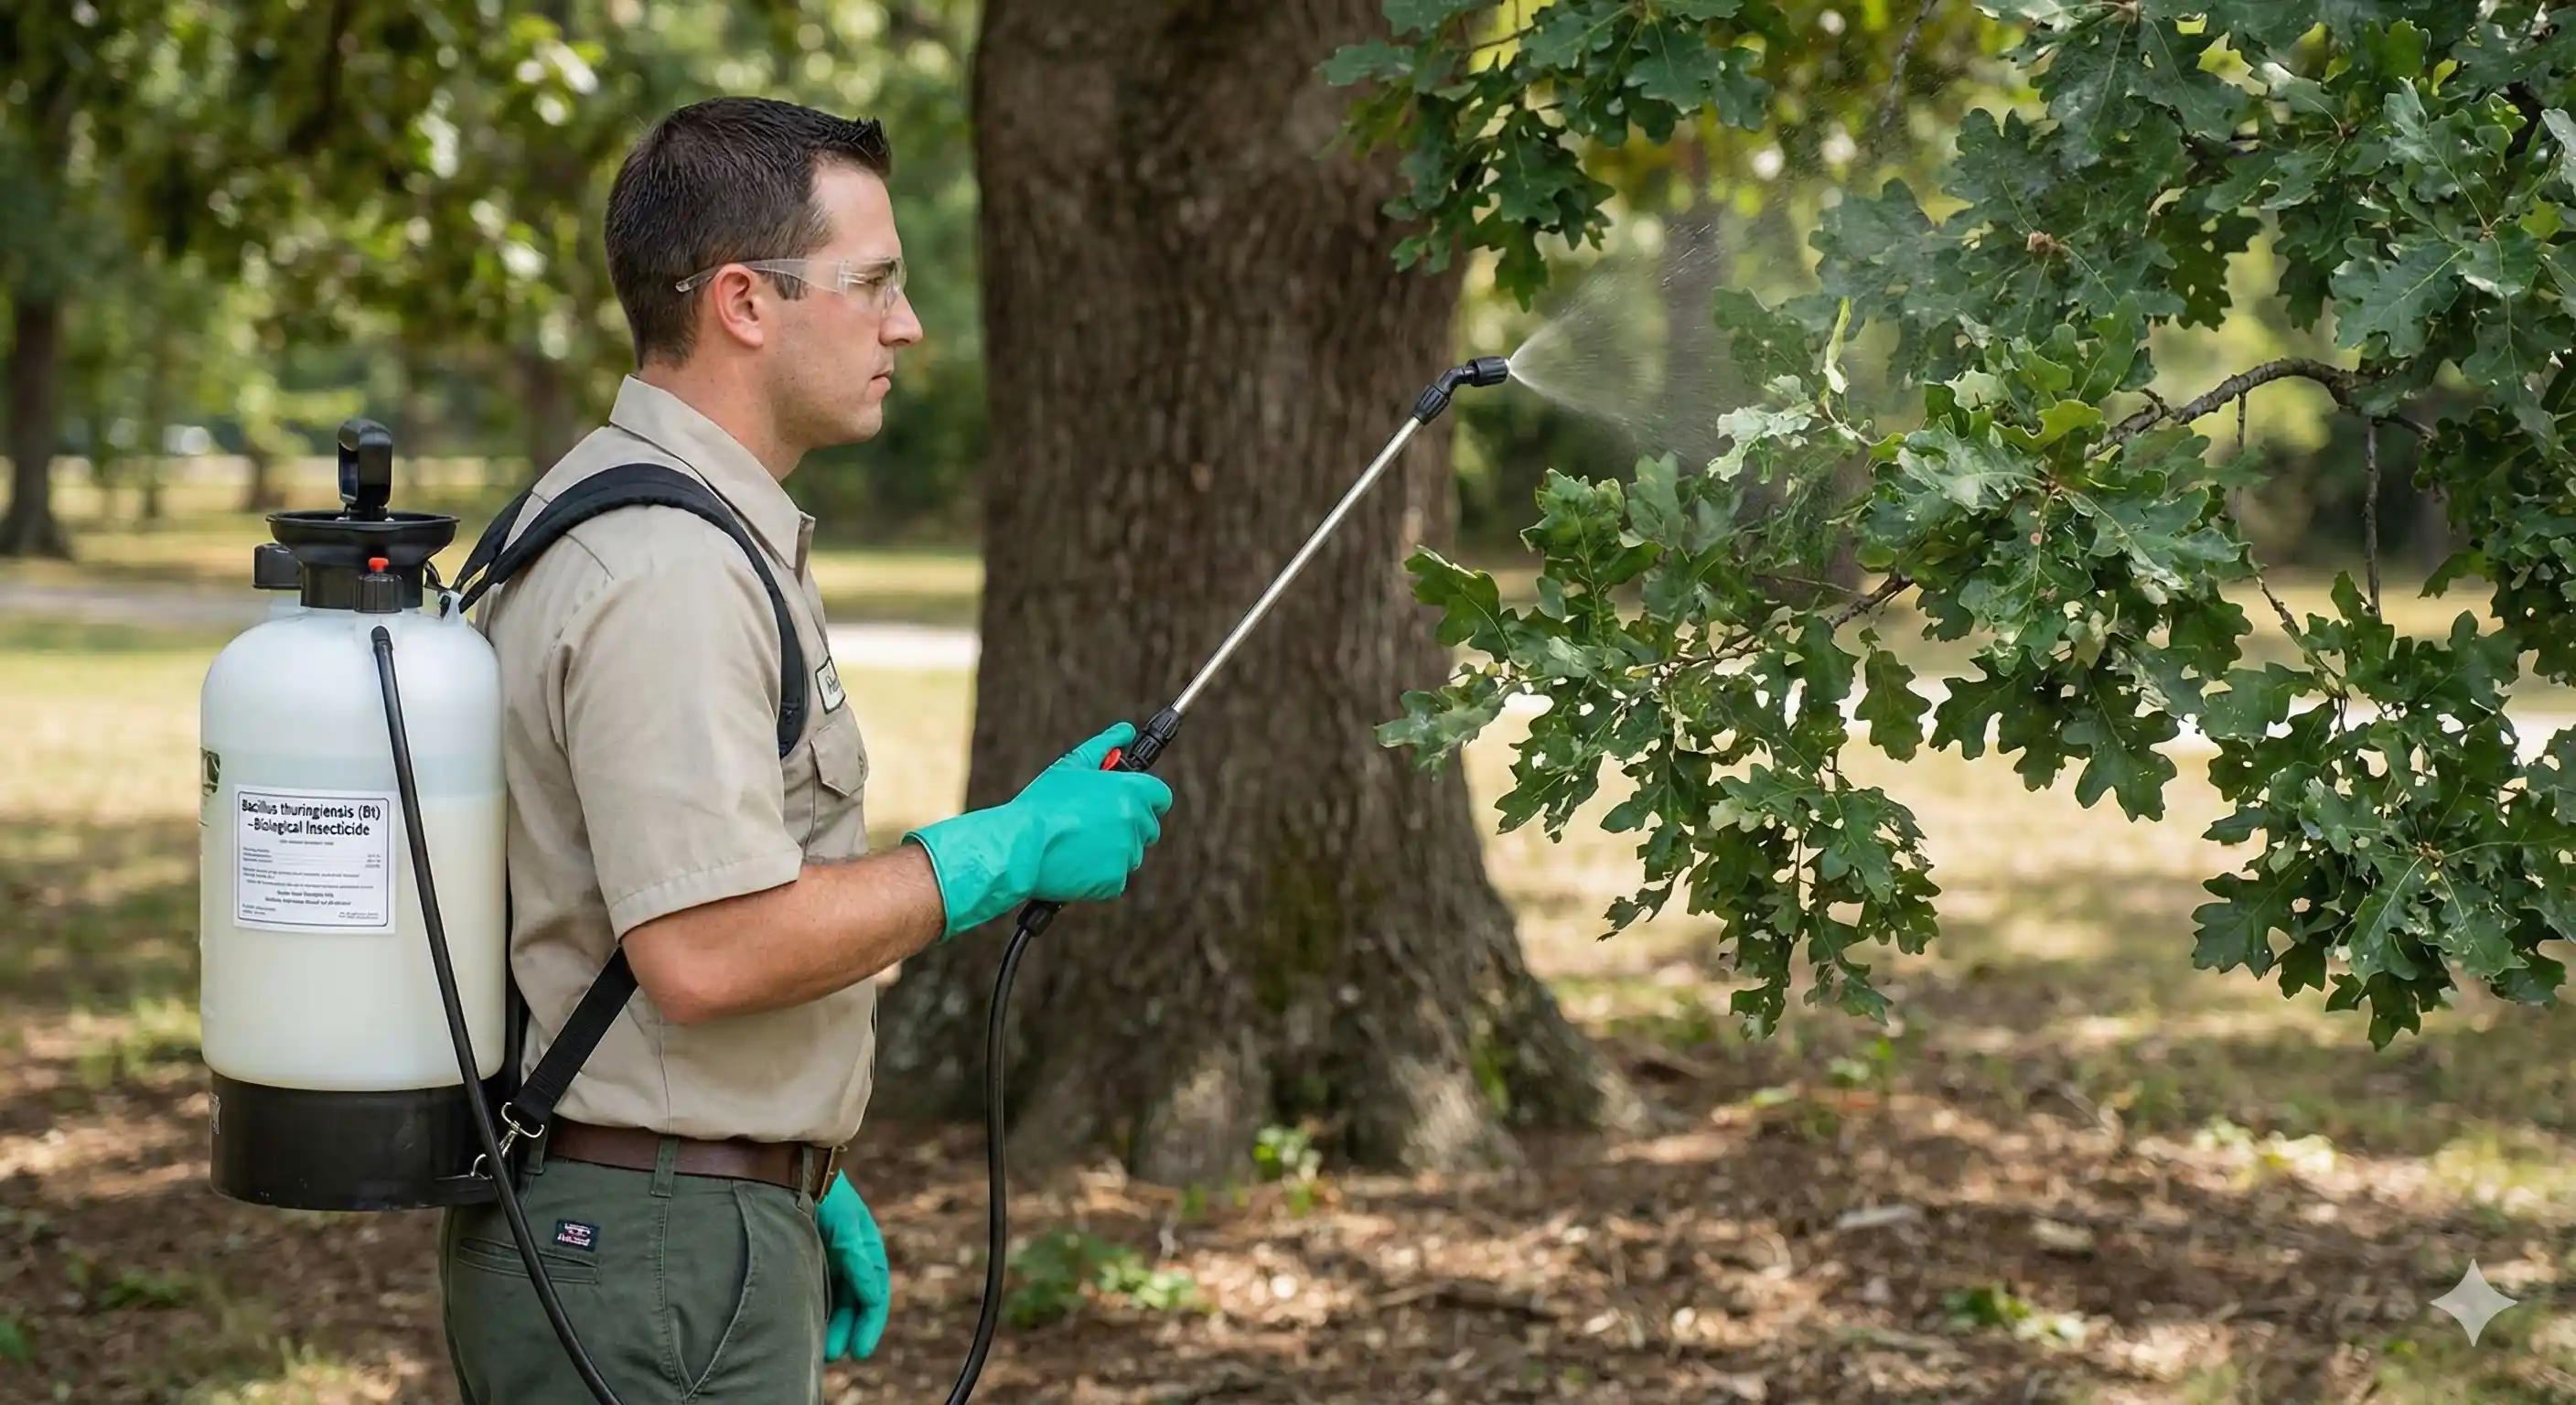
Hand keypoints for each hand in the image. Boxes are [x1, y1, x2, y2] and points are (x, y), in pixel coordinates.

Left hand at [817, 1172, 889, 1360]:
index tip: (859, 1351)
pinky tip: (806, 1322)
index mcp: (867, 1250)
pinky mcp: (807, 1257)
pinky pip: (818, 1291)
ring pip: (836, 1301)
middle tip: (832, 1354)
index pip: (875, 1296)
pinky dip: (817, 1309)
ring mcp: (829, 1258)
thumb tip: (872, 1296)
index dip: (869, 1325)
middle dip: (847, 1330)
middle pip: (855, 1304)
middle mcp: (851, 1258)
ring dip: (832, 1324)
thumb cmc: (823, 1193)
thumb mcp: (845, 1224)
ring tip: (818, 1348)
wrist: (794, 1169)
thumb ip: (858, 1258)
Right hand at [903, 721, 1174, 935]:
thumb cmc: (1041, 803)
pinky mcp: (1113, 882)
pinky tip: (1074, 864)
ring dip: (1112, 851)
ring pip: (1130, 854)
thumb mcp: (1071, 767)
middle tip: (1093, 825)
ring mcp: (1126, 854)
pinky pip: (1114, 879)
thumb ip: (1104, 746)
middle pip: (1147, 827)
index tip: (1130, 802)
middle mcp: (1134, 822)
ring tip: (1076, 844)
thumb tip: (1125, 731)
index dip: (1146, 799)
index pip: (1161, 796)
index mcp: (1130, 792)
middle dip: (1127, 826)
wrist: (1018, 846)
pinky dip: (1099, 876)